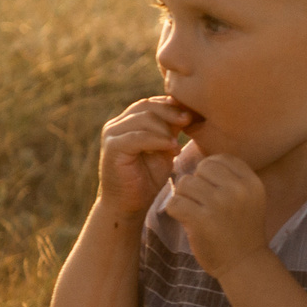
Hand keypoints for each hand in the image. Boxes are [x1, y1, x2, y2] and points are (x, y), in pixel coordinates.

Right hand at [97, 96, 192, 214]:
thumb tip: (188, 111)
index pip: (152, 103)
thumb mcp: (165, 148)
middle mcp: (118, 124)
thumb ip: (171, 130)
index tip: (195, 112)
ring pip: (143, 118)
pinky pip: (137, 137)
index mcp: (130, 121)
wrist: (130, 204)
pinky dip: (157, 140)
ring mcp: (112, 134)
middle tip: (189, 120)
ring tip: (177, 144)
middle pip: (147, 105)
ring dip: (165, 129)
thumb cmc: (149, 177)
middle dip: (171, 111)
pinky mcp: (112, 148)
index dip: (173, 104)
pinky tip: (172, 148)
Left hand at [161, 153, 272, 277]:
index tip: (212, 190)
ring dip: (184, 197)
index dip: (209, 172)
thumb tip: (199, 161)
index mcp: (251, 182)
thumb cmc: (242, 229)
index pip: (220, 159)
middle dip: (196, 183)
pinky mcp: (202, 220)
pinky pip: (174, 202)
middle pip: (201, 168)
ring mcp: (220, 204)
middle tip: (201, 202)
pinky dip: (175, 211)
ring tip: (194, 211)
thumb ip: (231, 178)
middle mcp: (238, 189)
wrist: (244, 263)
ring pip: (185, 183)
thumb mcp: (249, 198)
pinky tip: (186, 220)